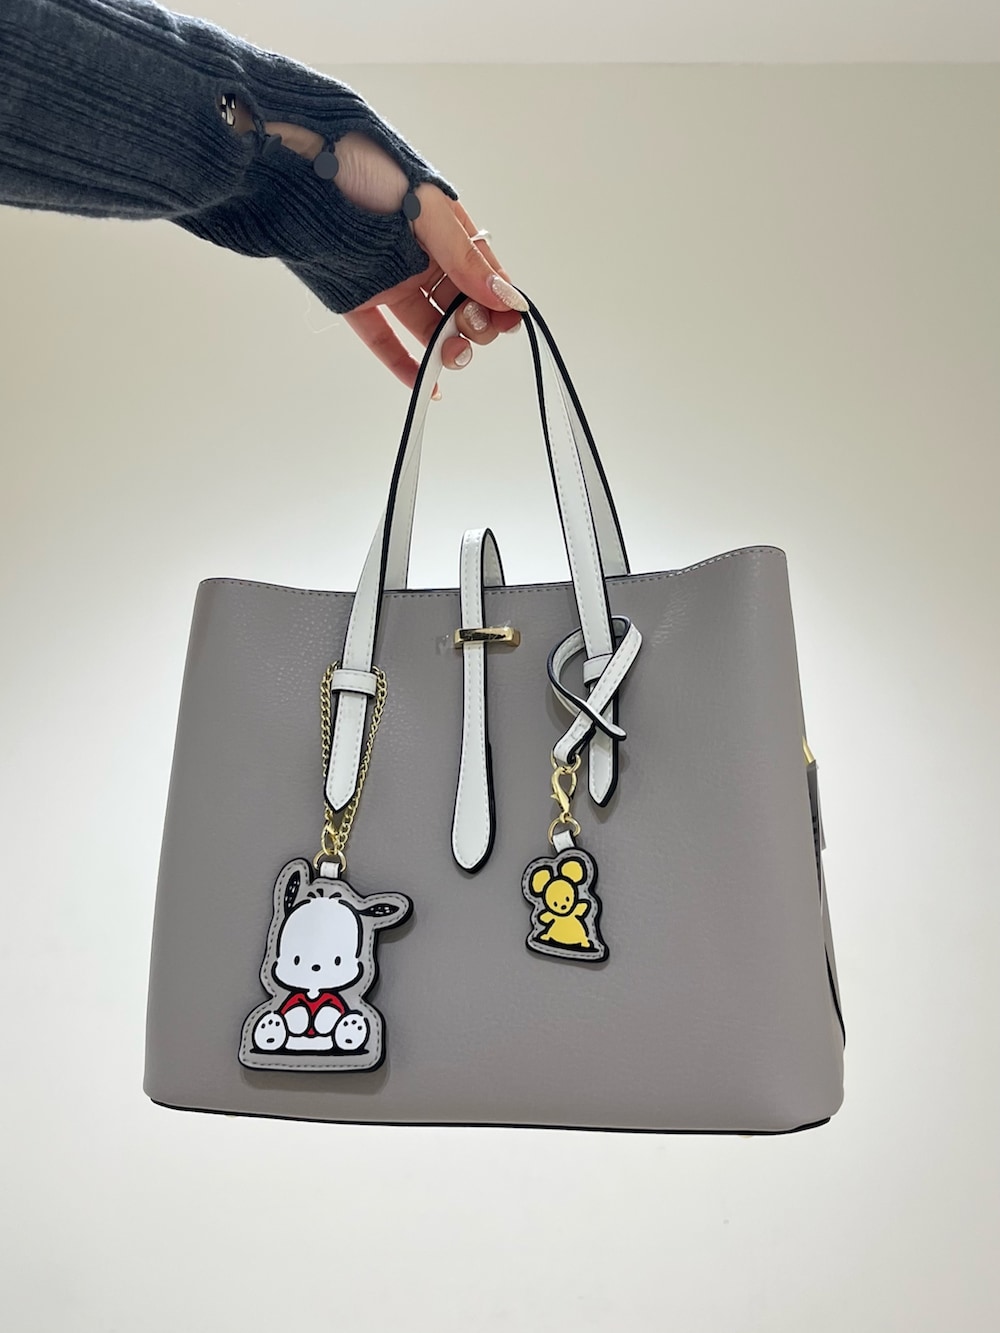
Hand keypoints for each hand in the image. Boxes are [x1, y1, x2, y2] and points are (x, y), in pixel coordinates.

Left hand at [234, 104, 524, 397]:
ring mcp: (388, 279)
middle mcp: (419, 257)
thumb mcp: (425, 206)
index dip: (499, 300)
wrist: (294, 163)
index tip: (508, 321)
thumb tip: (505, 296)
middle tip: (472, 328)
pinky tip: (424, 383)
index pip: (483, 273)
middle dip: (475, 323)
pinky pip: (382, 337)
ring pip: (426, 324)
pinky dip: (402, 362)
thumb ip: (463, 255)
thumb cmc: (363, 164)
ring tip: (452, 355)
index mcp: (443, 228)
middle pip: (459, 303)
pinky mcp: (355, 297)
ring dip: (446, 346)